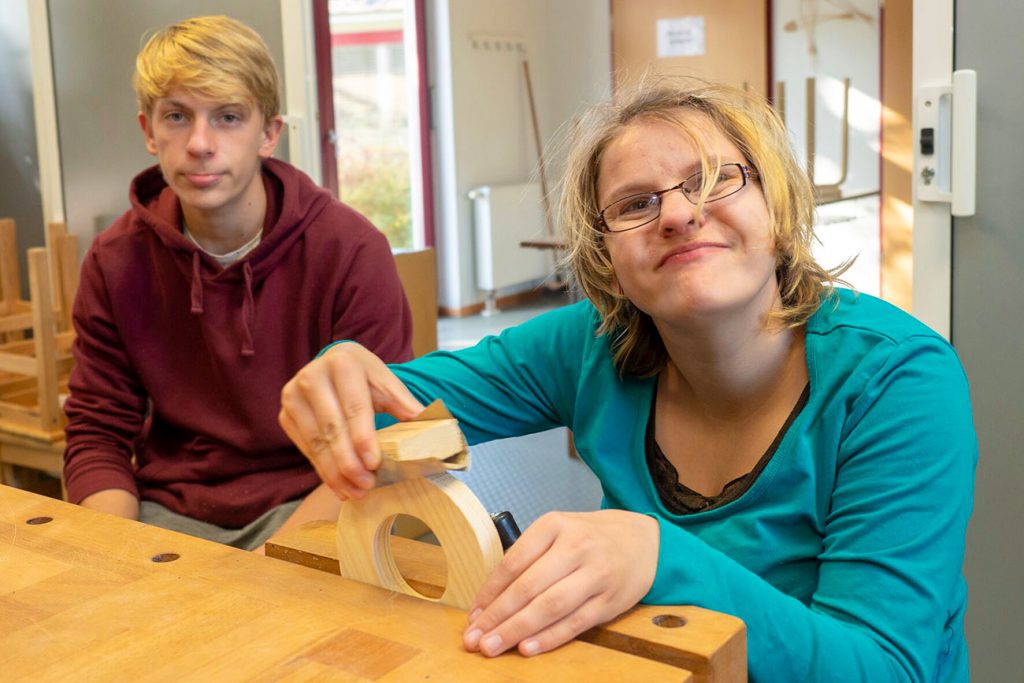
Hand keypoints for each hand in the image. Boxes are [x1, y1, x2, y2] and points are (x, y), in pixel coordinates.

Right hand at [279, 343, 422, 498]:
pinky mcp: (285, 416)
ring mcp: (294, 397)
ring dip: (336, 473)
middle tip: (367, 485)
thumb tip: (431, 426)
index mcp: (342, 363)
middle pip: (332, 428)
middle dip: (349, 462)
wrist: (332, 367)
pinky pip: (305, 450)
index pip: (354, 407)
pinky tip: (340, 487)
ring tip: (356, 492)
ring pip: (316, 443)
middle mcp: (312, 377)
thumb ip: (404, 404)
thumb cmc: (365, 377)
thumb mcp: (386, 382)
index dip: (364, 437)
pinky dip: (324, 471)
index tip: (375, 464)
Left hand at [462, 510, 659, 656]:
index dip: (489, 592)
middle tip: (474, 639)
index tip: (473, 614)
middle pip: (529, 587)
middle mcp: (576, 547)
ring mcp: (596, 574)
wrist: (644, 540)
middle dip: (497, 617)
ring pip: (550, 607)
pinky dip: (549, 637)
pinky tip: (527, 647)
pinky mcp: (611, 600)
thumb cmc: (590, 538)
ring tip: (493, 646)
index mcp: (555, 525)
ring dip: (517, 630)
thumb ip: (528, 558)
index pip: (513, 562)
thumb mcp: (558, 531)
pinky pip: (575, 623)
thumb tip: (490, 598)